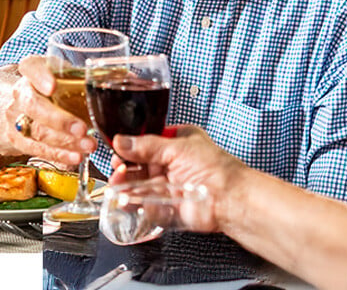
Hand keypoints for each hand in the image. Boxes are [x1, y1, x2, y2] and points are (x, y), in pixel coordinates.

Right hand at [5, 55, 95, 165]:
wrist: (24, 103)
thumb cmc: (55, 85)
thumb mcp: (67, 73)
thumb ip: (94, 75)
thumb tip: (130, 78)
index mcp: (33, 69)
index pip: (30, 66)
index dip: (40, 76)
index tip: (53, 86)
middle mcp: (21, 92)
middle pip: (33, 105)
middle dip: (59, 120)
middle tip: (82, 129)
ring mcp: (15, 117)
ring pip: (37, 131)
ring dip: (64, 142)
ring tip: (89, 146)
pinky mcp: (17, 139)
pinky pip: (37, 149)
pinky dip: (58, 155)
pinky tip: (76, 157)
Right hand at [109, 126, 247, 231]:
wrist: (229, 199)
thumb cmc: (216, 169)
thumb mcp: (178, 148)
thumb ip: (148, 146)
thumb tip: (123, 140)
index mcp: (177, 143)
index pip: (146, 141)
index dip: (131, 146)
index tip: (117, 148)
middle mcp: (171, 163)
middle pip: (138, 164)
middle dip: (125, 165)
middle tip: (119, 166)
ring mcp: (167, 184)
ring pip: (138, 184)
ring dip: (125, 183)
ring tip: (119, 181)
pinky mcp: (164, 205)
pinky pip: (143, 203)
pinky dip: (132, 201)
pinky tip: (125, 197)